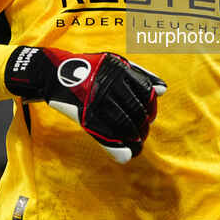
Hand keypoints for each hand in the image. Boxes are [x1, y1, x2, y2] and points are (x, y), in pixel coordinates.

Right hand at [5, 46, 166, 162]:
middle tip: (143, 134)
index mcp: (120, 71)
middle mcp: (110, 85)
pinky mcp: (85, 116)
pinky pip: (105, 135)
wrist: (56, 73)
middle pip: (136, 110)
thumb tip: (163, 90)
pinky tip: (126, 156)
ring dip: (134, 139)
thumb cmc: (91, 69)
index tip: (150, 117)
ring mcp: (97, 101)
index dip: (151, 107)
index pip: (145, 92)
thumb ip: (140, 74)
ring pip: (124, 124)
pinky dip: (117, 148)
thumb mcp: (115, 63)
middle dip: (144, 126)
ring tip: (137, 146)